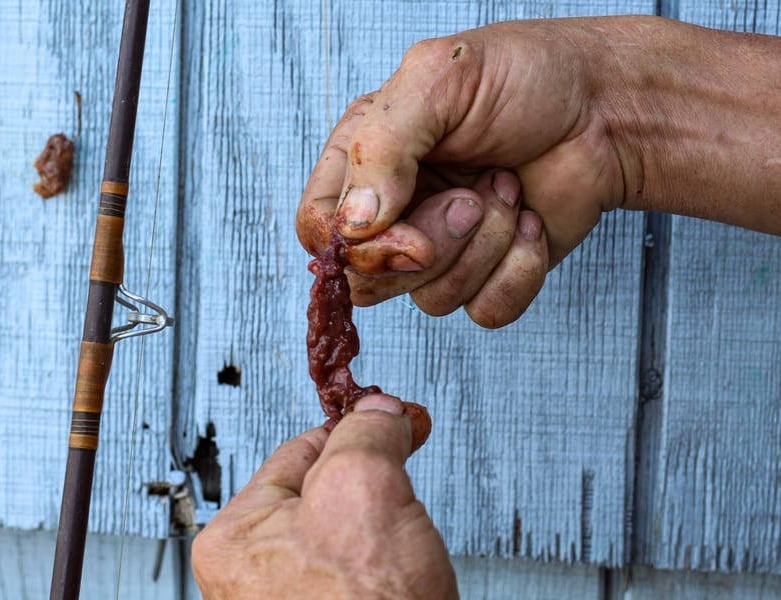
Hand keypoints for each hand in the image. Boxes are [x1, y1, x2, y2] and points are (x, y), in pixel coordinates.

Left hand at [191, 394, 456, 599]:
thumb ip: (367, 435)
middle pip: (324, 494)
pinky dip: (390, 569)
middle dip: (373, 486)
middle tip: (405, 485)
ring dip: (386, 530)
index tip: (392, 417)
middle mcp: (252, 577)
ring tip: (405, 554)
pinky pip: (362, 577)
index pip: (298, 451)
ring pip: (350, 536)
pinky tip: (405, 583)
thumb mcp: (365, 489)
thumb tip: (378, 411)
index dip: (354, 430)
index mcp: (235, 537)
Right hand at [296, 16, 780, 326]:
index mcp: (365, 162)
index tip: (408, 232)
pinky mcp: (487, 274)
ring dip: (484, 246)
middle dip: (435, 244)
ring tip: (507, 190)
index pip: (321, 230)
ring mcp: (440, 247)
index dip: (356, 248)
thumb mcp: (439, 80)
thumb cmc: (526, 77)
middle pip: (371, 280)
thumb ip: (382, 148)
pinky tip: (530, 223)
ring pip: (430, 299)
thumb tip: (355, 224)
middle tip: (474, 193)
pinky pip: (483, 311)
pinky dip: (518, 270)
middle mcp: (397, 210)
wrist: (608, 106)